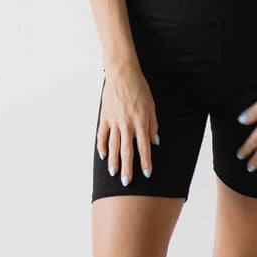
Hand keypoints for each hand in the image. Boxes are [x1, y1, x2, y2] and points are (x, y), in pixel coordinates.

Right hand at [97, 64, 158, 185]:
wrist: (122, 74)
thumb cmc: (139, 88)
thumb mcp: (151, 105)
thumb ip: (152, 124)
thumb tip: (154, 141)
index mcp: (141, 122)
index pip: (144, 147)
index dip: (146, 161)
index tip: (147, 174)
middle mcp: (127, 124)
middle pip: (127, 150)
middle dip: (127, 168)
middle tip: (126, 182)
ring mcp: (114, 121)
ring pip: (113, 145)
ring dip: (113, 161)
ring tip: (113, 173)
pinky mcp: (105, 117)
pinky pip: (102, 134)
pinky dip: (102, 145)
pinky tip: (103, 155)